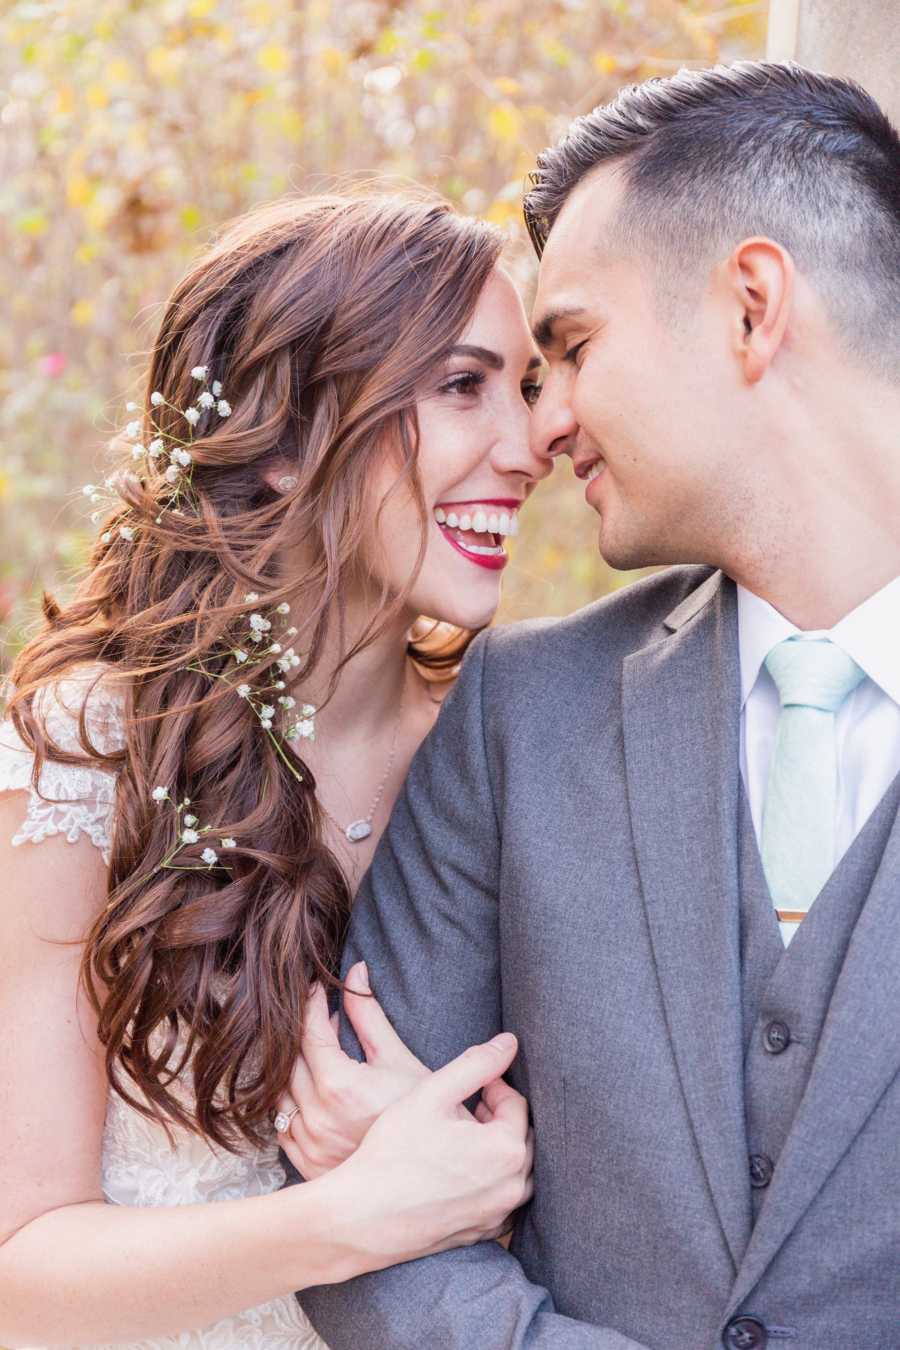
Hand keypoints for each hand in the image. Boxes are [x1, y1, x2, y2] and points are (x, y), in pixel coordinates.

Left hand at [278, 962, 427, 1179]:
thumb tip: (356, 972)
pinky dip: (291, 1105)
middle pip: (289, 1060)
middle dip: (302, 1033)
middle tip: (319, 1018)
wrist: (431, 1172)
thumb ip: (369, 1013)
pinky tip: (312, 1093)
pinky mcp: (307, 1165)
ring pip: (279, 1093)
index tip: (316, 989)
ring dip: (293, 1069)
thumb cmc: (424, 1115)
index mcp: (339, 1086)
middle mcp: (317, 1117)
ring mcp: (309, 1145)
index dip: (310, 1004)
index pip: (308, 1032)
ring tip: (317, 1055)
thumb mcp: (399, 1058)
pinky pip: (282, 1127)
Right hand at [340, 1030, 534, 1269]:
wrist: (363, 1217)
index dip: (494, 1086)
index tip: (469, 1086)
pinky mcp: (480, 1233)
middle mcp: (511, 1187)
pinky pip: (499, 1200)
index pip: (517, 1104)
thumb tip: (510, 1042)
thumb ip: (476, 1064)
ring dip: (497, 1148)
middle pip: (521, 1138)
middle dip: (499, 1117)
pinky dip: (490, 1181)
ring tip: (462, 1136)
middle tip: (467, 1107)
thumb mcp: (433, 1094)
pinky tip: (458, 1170)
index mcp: (506, 1149)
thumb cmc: (394, 1152)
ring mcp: (496, 1215)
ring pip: (515, 1171)